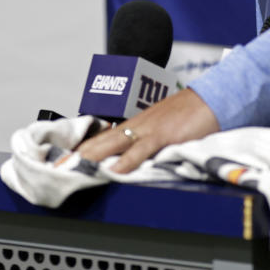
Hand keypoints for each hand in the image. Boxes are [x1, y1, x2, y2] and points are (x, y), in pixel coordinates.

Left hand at [75, 88, 219, 173]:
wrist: (212, 97)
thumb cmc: (192, 113)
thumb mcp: (165, 127)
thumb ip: (148, 142)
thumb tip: (132, 159)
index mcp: (136, 124)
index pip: (102, 138)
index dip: (83, 149)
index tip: (65, 161)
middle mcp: (136, 125)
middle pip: (100, 140)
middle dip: (78, 154)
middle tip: (58, 167)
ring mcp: (148, 129)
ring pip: (113, 144)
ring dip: (92, 157)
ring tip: (75, 169)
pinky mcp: (163, 135)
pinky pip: (140, 150)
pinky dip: (126, 162)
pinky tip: (114, 171)